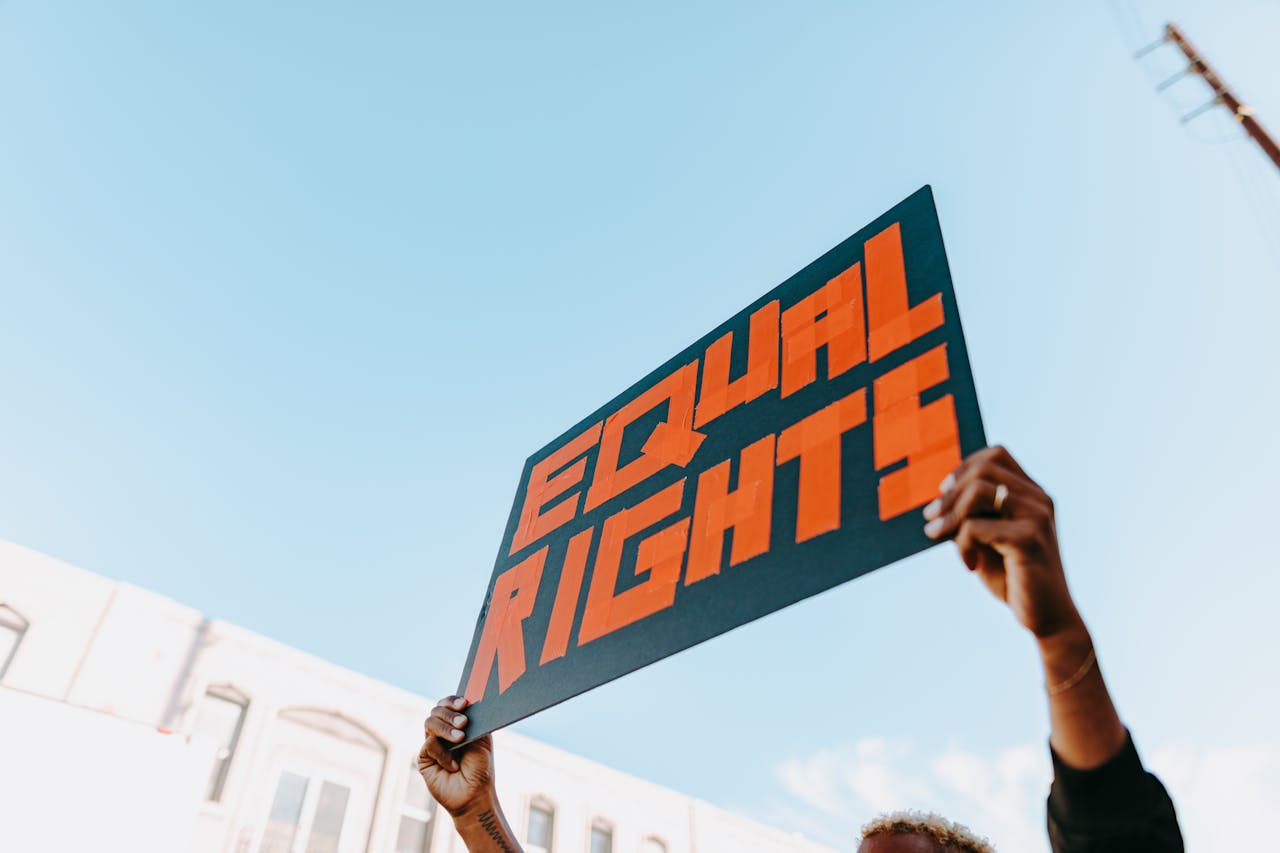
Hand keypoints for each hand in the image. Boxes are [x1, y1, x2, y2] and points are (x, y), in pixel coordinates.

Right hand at [418, 696, 495, 816]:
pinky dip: (443, 754)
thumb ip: (473, 722)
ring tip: (460, 739)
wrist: (474, 795)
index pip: (449, 704)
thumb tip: (466, 705)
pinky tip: (453, 765)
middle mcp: (443, 731)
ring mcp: (432, 744)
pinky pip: (428, 745)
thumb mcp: (482, 741)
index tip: (463, 704)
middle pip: (436, 710)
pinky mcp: (424, 758)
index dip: (453, 700)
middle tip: (463, 723)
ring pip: (429, 723)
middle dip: (450, 714)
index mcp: (458, 724)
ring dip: (445, 729)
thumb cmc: (480, 768)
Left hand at [923, 446, 1082, 639]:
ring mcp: (1037, 517)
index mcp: (1032, 494)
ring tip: (937, 535)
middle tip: (931, 518)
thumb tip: (936, 499)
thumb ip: (971, 516)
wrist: (1047, 618)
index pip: (996, 454)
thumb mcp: (986, 540)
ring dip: (950, 514)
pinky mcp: (1030, 539)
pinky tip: (969, 564)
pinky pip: (977, 527)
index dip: (964, 467)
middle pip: (984, 468)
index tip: (942, 491)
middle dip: (949, 492)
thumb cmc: (1014, 577)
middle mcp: (1039, 499)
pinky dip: (962, 544)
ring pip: (979, 491)